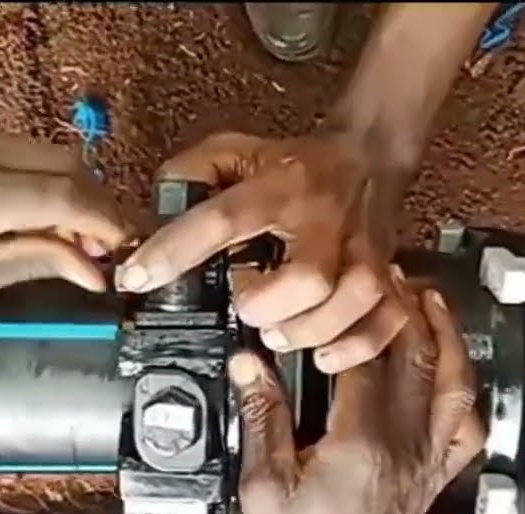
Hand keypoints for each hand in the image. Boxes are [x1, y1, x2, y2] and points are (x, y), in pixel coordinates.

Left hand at [0, 123, 129, 295]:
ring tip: (77, 240)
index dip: (107, 224)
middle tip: (107, 252)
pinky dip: (53, 181)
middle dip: (100, 208)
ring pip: (57, 155)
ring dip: (79, 194)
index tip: (129, 251)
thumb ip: (36, 263)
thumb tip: (96, 271)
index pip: (69, 197)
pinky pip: (33, 151)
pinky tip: (46, 216)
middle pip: (73, 167)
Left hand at [116, 131, 411, 373]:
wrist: (367, 154)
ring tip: (278, 333)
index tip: (136, 278)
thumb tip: (152, 219)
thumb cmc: (293, 165)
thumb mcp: (235, 150)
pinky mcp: (388, 276)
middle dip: (268, 307)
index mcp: (277, 189)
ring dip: (309, 330)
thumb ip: (189, 175)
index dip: (174, 252)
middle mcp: (324, 222)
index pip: (221, 220)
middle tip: (246, 308)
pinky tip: (325, 353)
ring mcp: (363, 251)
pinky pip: (388, 319)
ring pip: (352, 302)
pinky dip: (358, 346)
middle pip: (308, 278)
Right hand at [228, 283, 485, 513]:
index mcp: (362, 442)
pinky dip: (466, 390)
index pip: (369, 355)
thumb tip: (248, 362)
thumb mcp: (262, 488)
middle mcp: (408, 445)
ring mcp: (430, 460)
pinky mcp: (437, 476)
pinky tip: (455, 370)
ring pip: (456, 384)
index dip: (358, 310)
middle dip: (406, 306)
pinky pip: (468, 426)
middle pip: (420, 357)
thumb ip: (262, 419)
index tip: (344, 277)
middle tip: (387, 270)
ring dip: (446, 336)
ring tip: (428, 300)